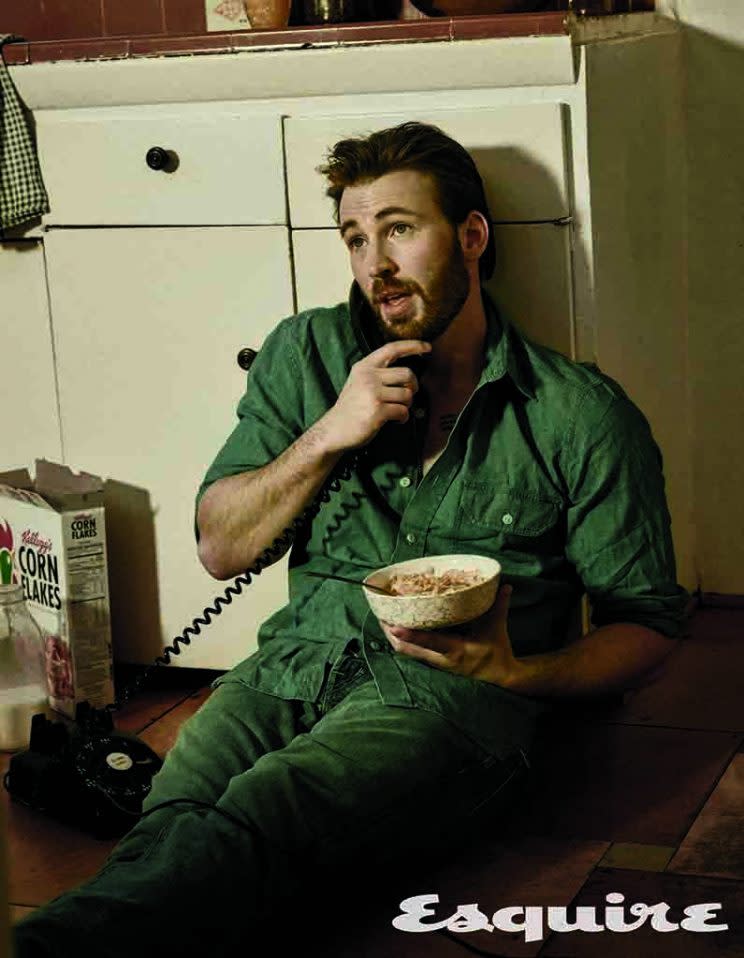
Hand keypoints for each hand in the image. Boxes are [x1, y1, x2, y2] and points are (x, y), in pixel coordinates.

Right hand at [321, 340, 431, 452]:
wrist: (334, 430)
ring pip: (407, 394)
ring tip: (396, 410)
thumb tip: (407, 376)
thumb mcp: (358, 382)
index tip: (427, 347)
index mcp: (364, 367)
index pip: (392, 349)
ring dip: (406, 405)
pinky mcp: (377, 410)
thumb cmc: (351, 408)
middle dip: (413, 386)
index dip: (412, 346)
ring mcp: (372, 393)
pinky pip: (403, 411)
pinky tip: (395, 420)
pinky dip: (403, 418)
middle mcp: (368, 377)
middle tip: (406, 396)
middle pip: (407, 373)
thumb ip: (377, 374)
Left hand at [379, 583, 517, 685]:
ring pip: (406, 652)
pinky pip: (412, 652)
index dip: (410, 635)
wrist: (499, 678)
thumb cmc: (497, 652)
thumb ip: (499, 606)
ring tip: (383, 618)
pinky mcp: (433, 662)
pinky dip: (402, 640)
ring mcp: (435, 663)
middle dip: (392, 633)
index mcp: (456, 651)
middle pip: (407, 650)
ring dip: (393, 637)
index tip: (394, 625)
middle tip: (380, 614)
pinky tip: (395, 627)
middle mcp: (441, 659)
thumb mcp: (497, 629)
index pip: (430, 642)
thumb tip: (504, 585)